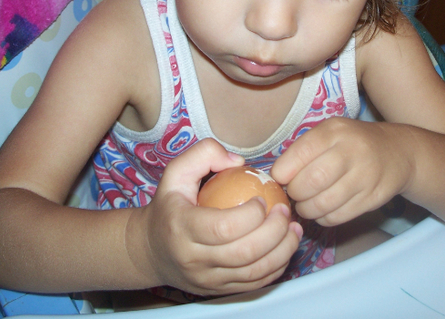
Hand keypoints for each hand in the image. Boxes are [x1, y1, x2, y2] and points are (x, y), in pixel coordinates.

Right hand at [136, 139, 302, 295]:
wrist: (150, 250)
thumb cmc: (169, 205)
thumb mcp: (175, 172)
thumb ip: (204, 154)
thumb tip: (239, 163)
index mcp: (181, 227)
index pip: (223, 228)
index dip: (251, 215)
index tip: (263, 199)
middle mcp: (193, 259)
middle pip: (243, 252)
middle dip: (274, 231)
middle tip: (285, 211)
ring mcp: (206, 279)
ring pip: (253, 273)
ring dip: (282, 250)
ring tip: (294, 229)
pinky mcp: (218, 290)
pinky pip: (254, 284)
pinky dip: (276, 267)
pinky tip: (285, 247)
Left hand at [271, 118, 412, 226]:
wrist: (397, 152)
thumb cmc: (351, 143)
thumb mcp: (329, 134)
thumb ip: (303, 151)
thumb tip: (273, 178)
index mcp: (333, 131)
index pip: (297, 156)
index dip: (282, 173)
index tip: (280, 178)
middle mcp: (350, 151)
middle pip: (310, 182)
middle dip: (295, 193)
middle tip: (295, 193)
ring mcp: (364, 176)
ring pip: (323, 204)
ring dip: (307, 209)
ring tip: (306, 204)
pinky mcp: (372, 198)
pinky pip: (338, 217)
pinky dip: (323, 218)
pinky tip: (323, 210)